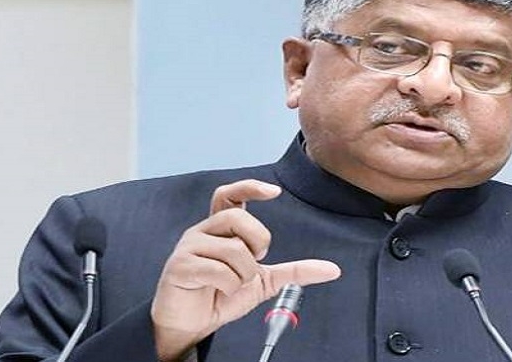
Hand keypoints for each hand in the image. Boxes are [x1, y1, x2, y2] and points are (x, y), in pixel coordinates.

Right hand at [151, 179, 340, 361]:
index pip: (229, 195)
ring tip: (233, 284)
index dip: (250, 187)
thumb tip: (331, 269)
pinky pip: (218, 270)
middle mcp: (203, 232)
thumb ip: (294, 271)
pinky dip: (229, 286)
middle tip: (255, 262)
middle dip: (257, 241)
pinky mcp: (180, 267)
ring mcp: (189, 247)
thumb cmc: (220, 296)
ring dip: (243, 274)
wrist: (191, 325)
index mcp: (220, 229)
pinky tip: (221, 291)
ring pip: (233, 248)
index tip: (274, 192)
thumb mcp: (263, 281)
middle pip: (238, 217)